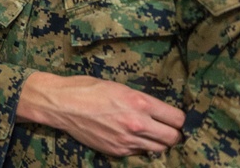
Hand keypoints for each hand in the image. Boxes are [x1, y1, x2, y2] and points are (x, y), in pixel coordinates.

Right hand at [17, 72, 184, 156]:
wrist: (60, 104)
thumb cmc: (86, 88)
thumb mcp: (118, 87)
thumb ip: (140, 101)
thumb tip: (157, 111)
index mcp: (139, 103)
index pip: (177, 118)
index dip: (178, 119)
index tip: (174, 117)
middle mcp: (137, 123)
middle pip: (173, 138)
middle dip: (173, 133)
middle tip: (166, 128)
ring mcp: (127, 140)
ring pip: (159, 149)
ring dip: (158, 142)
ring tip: (150, 134)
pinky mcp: (117, 151)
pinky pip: (139, 152)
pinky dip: (140, 146)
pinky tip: (131, 137)